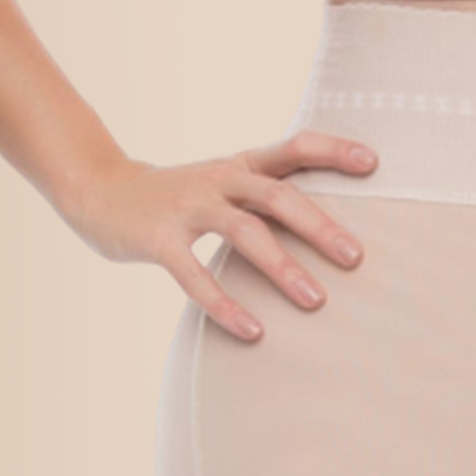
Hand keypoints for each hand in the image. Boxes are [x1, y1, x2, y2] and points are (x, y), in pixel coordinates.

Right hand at [66, 130, 379, 341]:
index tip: (374, 162)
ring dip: (283, 268)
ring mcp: (188, 207)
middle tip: (357, 257)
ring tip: (316, 302)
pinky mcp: (158, 239)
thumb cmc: (182, 195)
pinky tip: (254, 330)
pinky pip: (196, 275)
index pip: (295, 145)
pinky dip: (226, 304)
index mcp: (242, 163)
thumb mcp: (225, 181)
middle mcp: (220, 179)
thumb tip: (334, 220)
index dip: (333, 151)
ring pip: (245, 233)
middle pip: (278, 195)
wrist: (101, 192)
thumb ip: (268, 193)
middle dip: (320, 225)